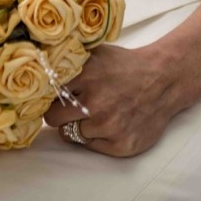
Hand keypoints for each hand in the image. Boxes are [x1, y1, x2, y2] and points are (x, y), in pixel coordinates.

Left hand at [42, 42, 193, 157]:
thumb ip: (69, 60)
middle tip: (68, 106)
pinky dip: (94, 137)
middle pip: (52, 118)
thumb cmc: (125, 66)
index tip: (45, 96)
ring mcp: (108, 126)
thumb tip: (37, 64)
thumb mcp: (96, 54)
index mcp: (86, 75)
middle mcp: (95, 103)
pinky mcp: (120, 145)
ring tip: (94, 112)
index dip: (45, 95)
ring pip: (70, 134)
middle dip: (57, 113)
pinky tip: (108, 123)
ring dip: (77, 125)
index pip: (46, 93)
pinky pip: (90, 146)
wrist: (163, 79)